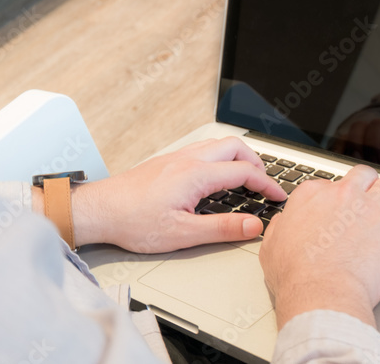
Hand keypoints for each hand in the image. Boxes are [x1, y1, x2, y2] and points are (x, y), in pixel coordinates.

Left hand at [66, 137, 286, 252]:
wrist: (100, 210)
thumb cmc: (133, 221)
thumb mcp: (183, 234)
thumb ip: (222, 229)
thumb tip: (253, 226)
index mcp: (195, 174)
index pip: (244, 172)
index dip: (267, 184)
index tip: (278, 197)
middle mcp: (186, 159)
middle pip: (233, 146)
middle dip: (256, 162)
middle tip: (265, 184)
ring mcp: (175, 157)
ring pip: (216, 145)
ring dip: (237, 157)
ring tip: (245, 178)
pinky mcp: (165, 162)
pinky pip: (201, 150)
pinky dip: (219, 158)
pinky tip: (215, 178)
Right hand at [259, 166, 379, 328]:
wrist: (321, 295)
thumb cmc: (295, 275)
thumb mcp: (271, 245)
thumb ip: (279, 227)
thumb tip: (282, 224)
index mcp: (312, 195)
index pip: (329, 184)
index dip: (335, 199)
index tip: (337, 212)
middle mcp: (343, 195)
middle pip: (364, 175)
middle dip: (367, 187)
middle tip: (366, 204)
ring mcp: (371, 210)